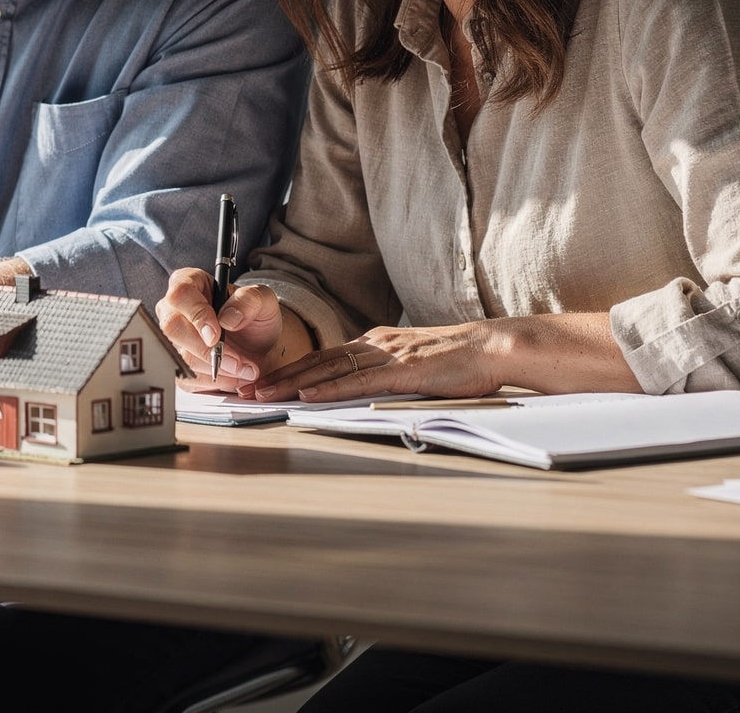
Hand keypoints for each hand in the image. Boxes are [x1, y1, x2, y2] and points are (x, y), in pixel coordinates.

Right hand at [156, 267, 291, 393]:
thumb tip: (227, 318)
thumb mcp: (263, 300)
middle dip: (207, 350)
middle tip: (238, 360)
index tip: (216, 335)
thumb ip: (249, 300)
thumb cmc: (255, 316)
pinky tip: (234, 375)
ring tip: (245, 368)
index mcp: (190, 282)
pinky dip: (215, 381)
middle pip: (173, 328)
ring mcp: (174, 338)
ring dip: (217, 369)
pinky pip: (188, 378)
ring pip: (182, 356)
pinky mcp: (178, 364)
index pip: (180, 294)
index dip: (196, 315)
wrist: (259, 344)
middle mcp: (174, 309)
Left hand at [250, 322, 505, 403]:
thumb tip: (363, 388)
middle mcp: (375, 344)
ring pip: (329, 370)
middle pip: (317, 361)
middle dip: (279, 376)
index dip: (291, 369)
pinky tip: (307, 396)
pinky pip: (357, 381)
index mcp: (377, 342)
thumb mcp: (413, 364)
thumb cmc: (458, 362)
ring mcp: (387, 356)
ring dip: (293, 384)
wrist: (491, 349)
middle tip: (247, 390)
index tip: (264, 382)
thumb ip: (387, 371)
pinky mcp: (402, 371)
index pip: (324, 356)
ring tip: (264, 395)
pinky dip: (329, 389)